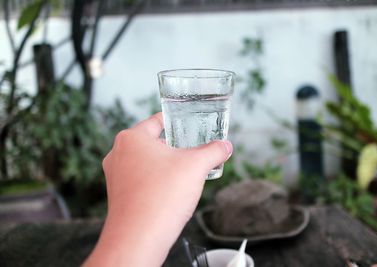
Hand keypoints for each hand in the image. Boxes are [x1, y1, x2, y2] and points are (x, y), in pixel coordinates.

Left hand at [84, 112, 232, 266]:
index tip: (186, 122)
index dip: (175, 120)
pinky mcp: (118, 194)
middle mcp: (117, 153)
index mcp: (131, 138)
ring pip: (145, 162)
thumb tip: (225, 146)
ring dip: (164, 165)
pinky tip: (171, 191)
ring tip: (184, 172)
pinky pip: (140, 180)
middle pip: (151, 142)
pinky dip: (156, 181)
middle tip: (191, 150)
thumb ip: (213, 151)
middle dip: (173, 146)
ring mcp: (115, 175)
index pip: (156, 120)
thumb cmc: (161, 196)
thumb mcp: (196, 166)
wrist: (139, 238)